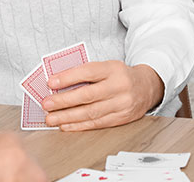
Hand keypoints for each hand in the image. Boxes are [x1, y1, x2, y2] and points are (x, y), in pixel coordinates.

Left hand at [41, 61, 163, 130]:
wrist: (147, 87)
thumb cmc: (120, 76)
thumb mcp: (107, 67)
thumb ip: (87, 74)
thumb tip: (59, 84)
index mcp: (114, 69)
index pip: (89, 72)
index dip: (68, 78)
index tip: (51, 83)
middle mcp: (120, 86)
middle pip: (88, 95)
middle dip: (64, 101)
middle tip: (47, 104)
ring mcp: (122, 104)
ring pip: (91, 112)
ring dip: (67, 117)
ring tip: (51, 118)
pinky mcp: (122, 118)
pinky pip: (97, 123)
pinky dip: (79, 125)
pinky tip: (66, 125)